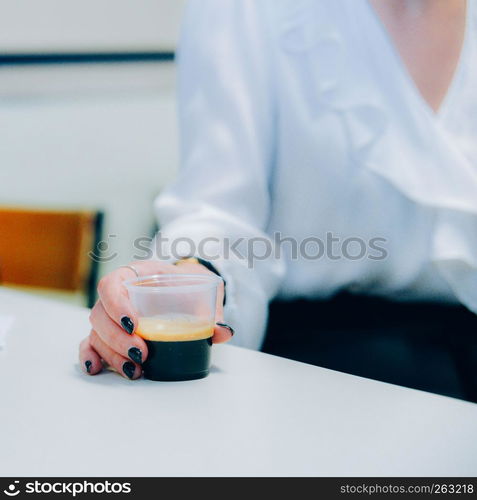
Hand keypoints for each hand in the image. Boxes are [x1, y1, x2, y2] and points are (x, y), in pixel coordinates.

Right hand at [78, 260, 232, 378]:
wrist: (187, 287)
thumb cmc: (190, 284)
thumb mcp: (204, 288)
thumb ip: (213, 309)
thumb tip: (223, 331)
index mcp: (138, 274)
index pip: (112, 283)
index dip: (116, 304)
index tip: (134, 325)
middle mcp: (119, 293)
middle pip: (100, 313)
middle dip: (117, 338)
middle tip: (141, 354)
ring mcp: (112, 314)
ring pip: (96, 332)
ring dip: (111, 353)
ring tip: (134, 370)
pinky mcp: (111, 332)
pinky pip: (91, 343)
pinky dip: (91, 356)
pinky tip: (97, 369)